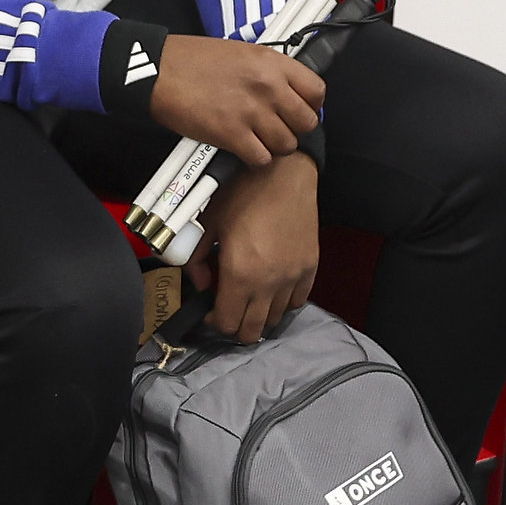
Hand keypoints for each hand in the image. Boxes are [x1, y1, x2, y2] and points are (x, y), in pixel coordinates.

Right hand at [151, 34, 323, 166]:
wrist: (159, 71)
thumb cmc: (191, 59)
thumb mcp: (240, 52)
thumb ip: (269, 70)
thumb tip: (287, 90)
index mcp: (272, 63)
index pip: (317, 91)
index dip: (310, 105)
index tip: (299, 110)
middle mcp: (268, 87)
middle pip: (306, 123)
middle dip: (294, 129)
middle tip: (277, 127)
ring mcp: (252, 112)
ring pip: (286, 144)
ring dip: (273, 146)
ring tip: (257, 138)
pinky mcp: (232, 135)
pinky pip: (261, 159)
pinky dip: (254, 158)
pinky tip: (242, 148)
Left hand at [188, 152, 320, 342]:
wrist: (283, 173)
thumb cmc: (244, 192)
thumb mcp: (208, 223)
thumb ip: (196, 259)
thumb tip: (200, 281)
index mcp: (239, 273)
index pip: (227, 322)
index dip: (214, 323)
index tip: (210, 312)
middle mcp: (268, 282)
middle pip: (252, 331)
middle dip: (235, 327)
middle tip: (227, 310)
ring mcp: (292, 277)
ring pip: (274, 319)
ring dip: (259, 315)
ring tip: (249, 298)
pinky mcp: (309, 268)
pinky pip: (296, 301)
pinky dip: (282, 302)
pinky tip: (271, 289)